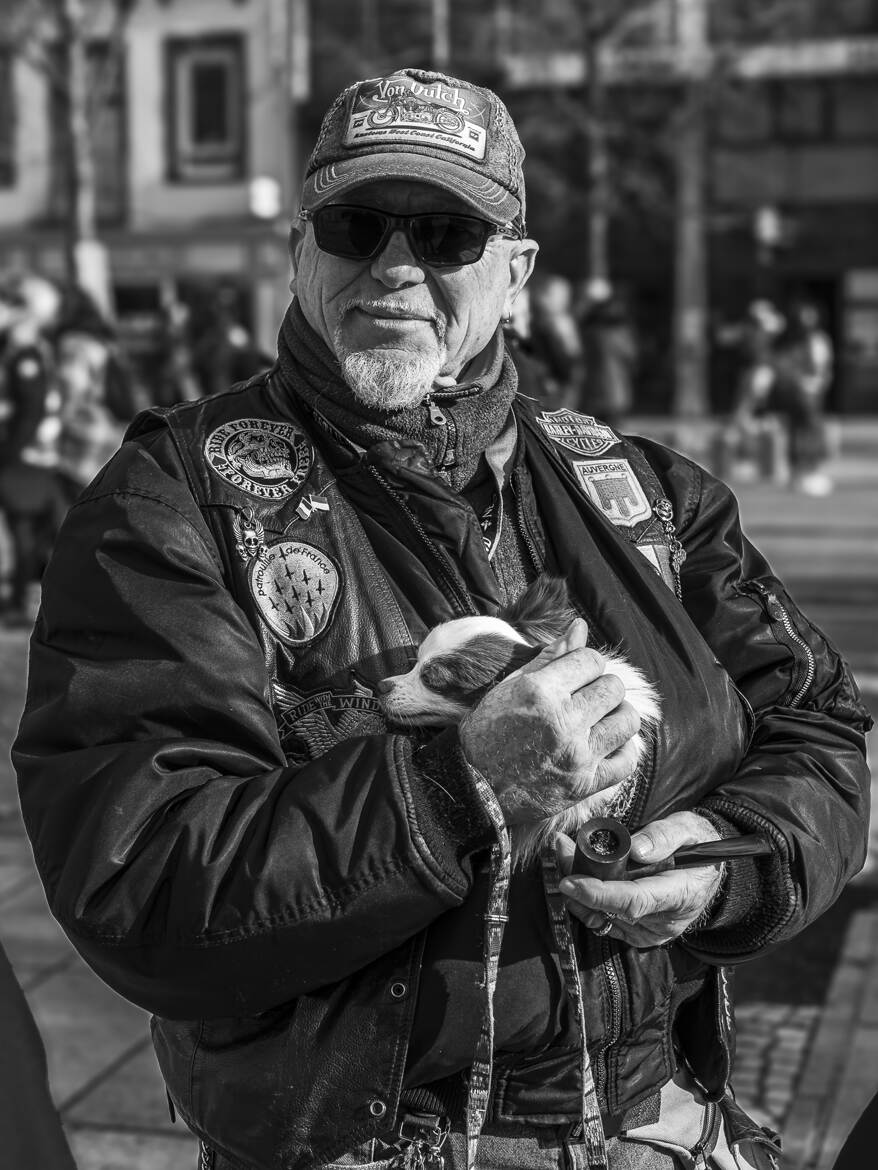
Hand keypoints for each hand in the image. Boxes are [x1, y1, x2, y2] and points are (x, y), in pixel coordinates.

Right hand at [459, 618, 642, 826]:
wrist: (473, 790)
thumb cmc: (486, 734)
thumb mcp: (510, 688)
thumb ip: (549, 657)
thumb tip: (580, 626)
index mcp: (541, 692)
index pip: (591, 660)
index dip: (584, 664)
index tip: (574, 675)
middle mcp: (564, 721)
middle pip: (613, 687)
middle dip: (601, 687)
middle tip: (584, 699)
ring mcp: (578, 755)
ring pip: (627, 720)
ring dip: (615, 715)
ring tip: (597, 720)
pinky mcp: (586, 784)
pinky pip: (627, 760)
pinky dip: (621, 750)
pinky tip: (605, 746)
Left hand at [556, 811, 724, 946]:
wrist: (707, 871)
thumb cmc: (697, 844)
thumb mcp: (688, 827)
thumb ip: (665, 835)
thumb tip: (635, 848)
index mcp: (679, 895)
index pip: (633, 901)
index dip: (599, 894)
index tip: (570, 881)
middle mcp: (664, 922)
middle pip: (610, 910)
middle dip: (578, 882)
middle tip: (561, 848)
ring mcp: (650, 932)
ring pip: (601, 917)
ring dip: (577, 889)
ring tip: (565, 852)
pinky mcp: (637, 934)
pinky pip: (603, 921)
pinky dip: (585, 900)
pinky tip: (576, 873)